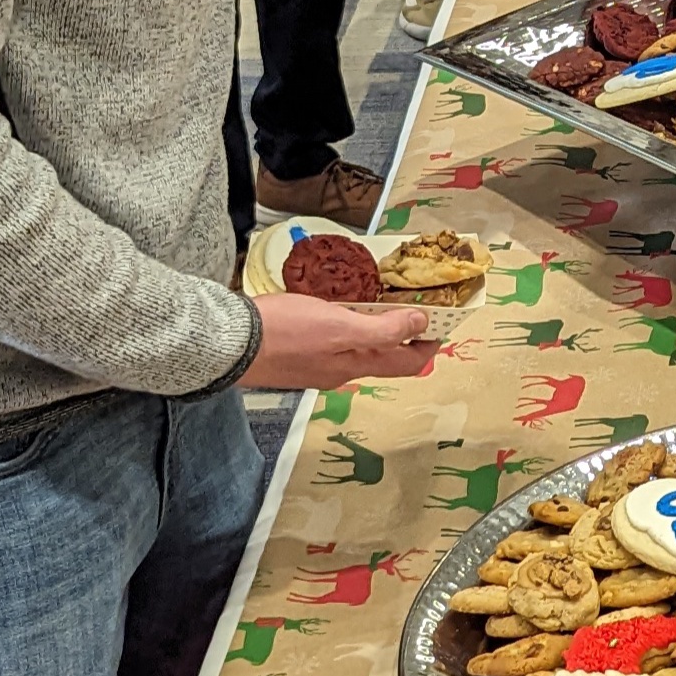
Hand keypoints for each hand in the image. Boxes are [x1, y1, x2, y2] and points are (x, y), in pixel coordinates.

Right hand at [244, 294, 444, 391]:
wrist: (231, 344)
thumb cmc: (285, 332)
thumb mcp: (339, 325)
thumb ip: (382, 329)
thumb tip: (421, 324)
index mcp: (356, 365)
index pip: (408, 363)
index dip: (429, 344)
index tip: (444, 323)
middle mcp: (341, 372)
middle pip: (386, 357)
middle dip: (406, 336)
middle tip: (417, 307)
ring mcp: (319, 366)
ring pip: (360, 350)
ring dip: (377, 331)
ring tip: (383, 304)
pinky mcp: (299, 356)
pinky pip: (337, 345)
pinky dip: (350, 329)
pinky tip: (342, 310)